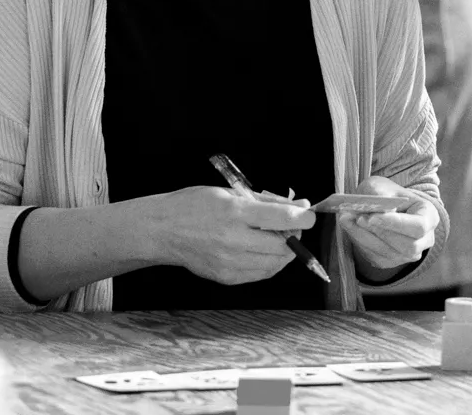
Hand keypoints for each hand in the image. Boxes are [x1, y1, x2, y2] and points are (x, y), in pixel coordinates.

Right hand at [127, 185, 313, 286]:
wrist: (163, 231)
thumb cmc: (194, 205)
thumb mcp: (231, 192)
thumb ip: (267, 201)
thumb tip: (299, 205)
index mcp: (235, 213)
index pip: (283, 218)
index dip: (303, 216)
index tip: (309, 214)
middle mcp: (234, 240)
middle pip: (284, 246)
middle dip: (294, 234)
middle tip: (289, 224)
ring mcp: (230, 263)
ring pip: (276, 263)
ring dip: (284, 250)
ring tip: (274, 236)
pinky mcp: (227, 278)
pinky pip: (261, 274)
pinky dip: (269, 262)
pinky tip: (260, 249)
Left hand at [340, 176, 438, 276]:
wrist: (382, 207)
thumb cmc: (387, 194)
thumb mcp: (383, 186)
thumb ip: (380, 195)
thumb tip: (380, 210)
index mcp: (429, 216)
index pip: (418, 227)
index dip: (396, 224)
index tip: (372, 216)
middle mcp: (424, 240)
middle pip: (406, 245)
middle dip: (379, 232)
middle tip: (357, 217)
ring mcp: (408, 255)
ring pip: (387, 253)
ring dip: (364, 236)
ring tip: (347, 218)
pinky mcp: (391, 262)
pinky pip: (375, 256)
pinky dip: (360, 242)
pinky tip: (351, 226)